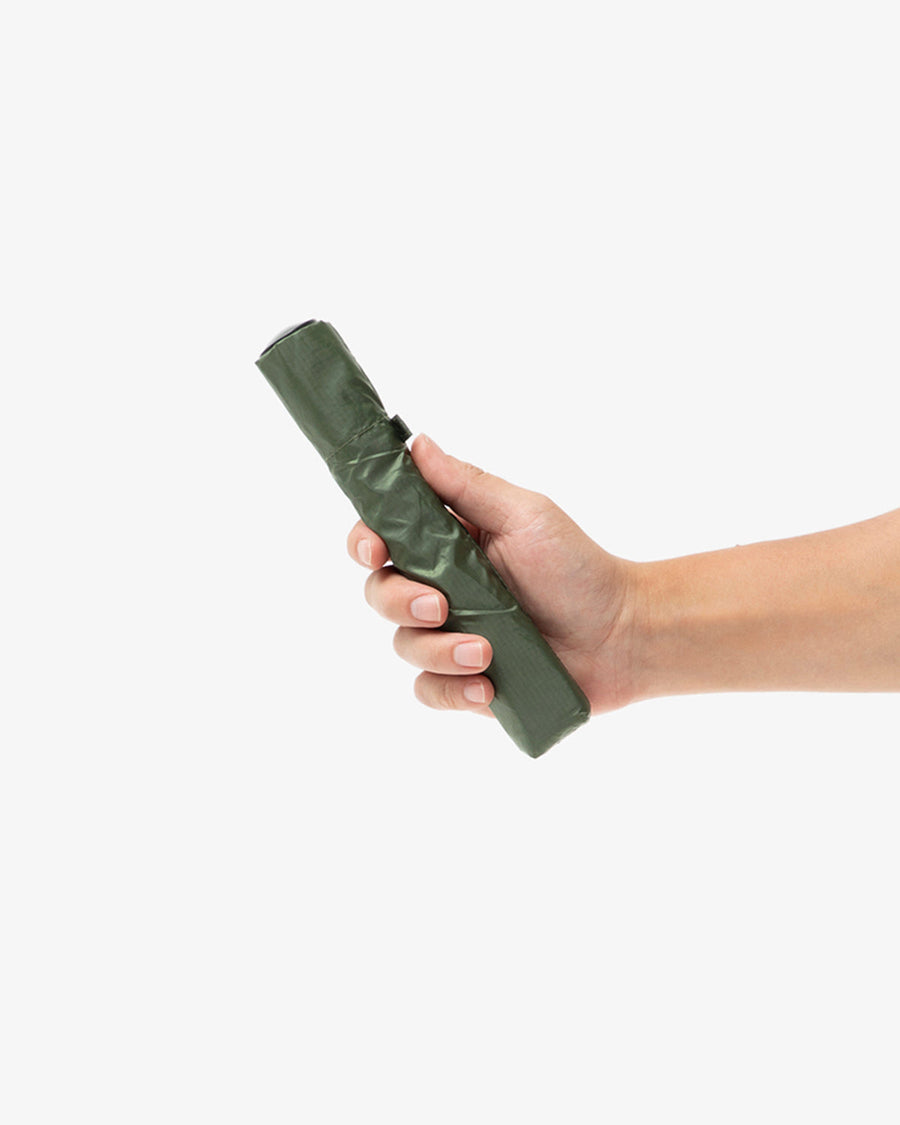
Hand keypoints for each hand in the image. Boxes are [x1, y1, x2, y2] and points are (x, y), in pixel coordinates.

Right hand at [346, 434, 638, 716]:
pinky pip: (429, 691)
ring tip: (486, 653)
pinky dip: (451, 691)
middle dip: (400, 601)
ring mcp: (450, 636)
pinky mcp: (466, 679)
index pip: (382, 537)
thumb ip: (466, 484)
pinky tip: (485, 688)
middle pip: (379, 592)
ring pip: (404, 645)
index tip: (377, 549)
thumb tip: (416, 444)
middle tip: (441, 606)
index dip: (366, 542)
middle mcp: (440, 588)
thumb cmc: (577, 567)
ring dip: (438, 652)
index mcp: (447, 543)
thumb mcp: (524, 515)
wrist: (621, 634)